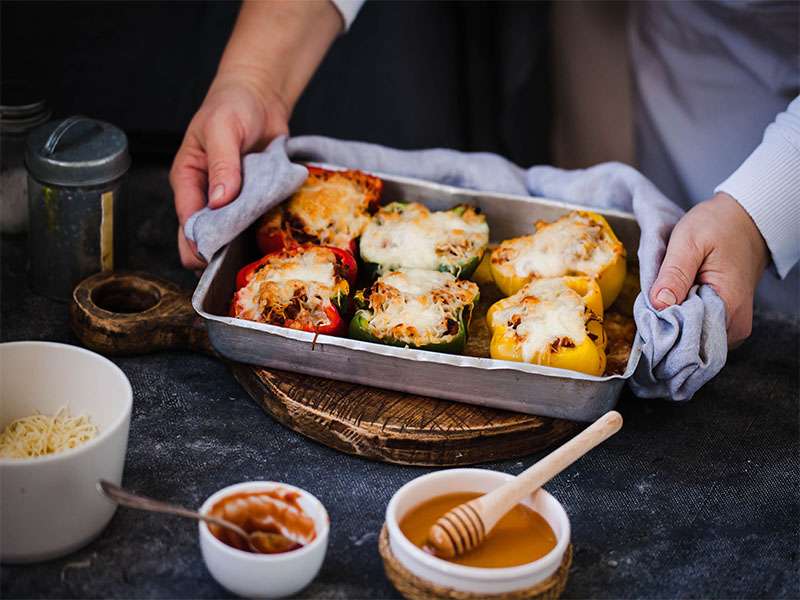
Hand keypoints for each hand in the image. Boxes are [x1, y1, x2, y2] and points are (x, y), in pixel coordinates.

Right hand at [170, 71, 289, 268]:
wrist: (260, 97)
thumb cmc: (233, 105)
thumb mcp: (223, 129)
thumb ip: (222, 164)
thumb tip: (219, 201)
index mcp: (188, 178)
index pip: (187, 220)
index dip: (198, 242)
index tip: (214, 257)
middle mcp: (205, 193)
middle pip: (205, 234)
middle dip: (218, 248)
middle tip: (238, 256)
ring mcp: (230, 198)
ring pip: (231, 231)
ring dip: (242, 239)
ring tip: (255, 247)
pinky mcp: (251, 198)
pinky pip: (253, 220)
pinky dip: (259, 228)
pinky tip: (270, 235)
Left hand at [649, 192, 768, 346]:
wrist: (745, 219)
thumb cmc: (719, 226)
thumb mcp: (690, 241)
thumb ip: (674, 274)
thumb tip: (659, 304)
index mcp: (729, 307)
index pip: (687, 338)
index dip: (662, 328)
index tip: (647, 312)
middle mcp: (735, 326)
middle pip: (688, 342)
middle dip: (665, 326)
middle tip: (654, 299)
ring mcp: (732, 326)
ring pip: (690, 337)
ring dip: (672, 321)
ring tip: (666, 295)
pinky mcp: (726, 321)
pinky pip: (697, 329)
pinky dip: (682, 317)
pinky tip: (676, 299)